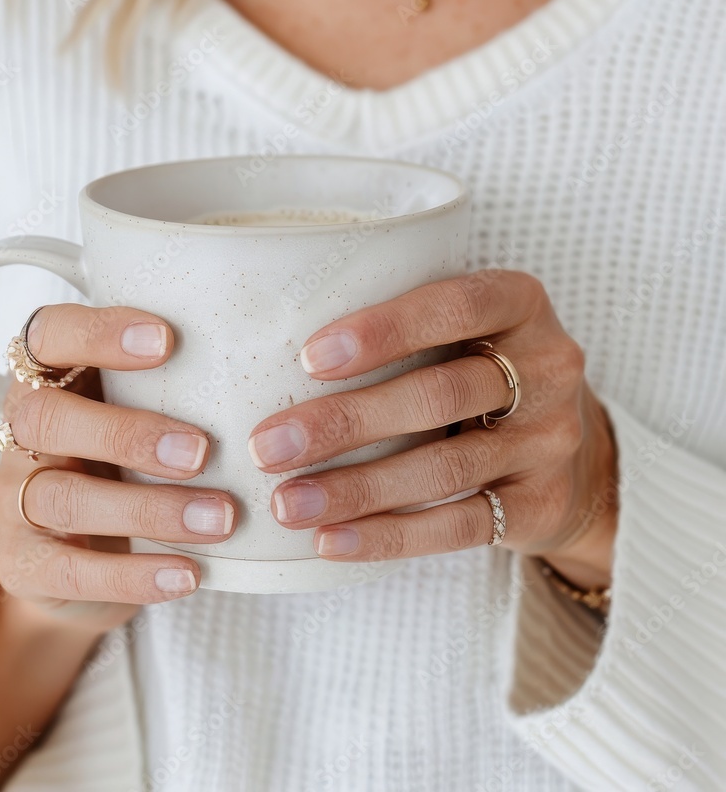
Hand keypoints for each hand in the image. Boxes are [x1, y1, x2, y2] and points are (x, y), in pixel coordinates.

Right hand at [0, 304, 237, 635]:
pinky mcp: (22, 565)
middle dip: (128, 434)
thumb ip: (179, 383)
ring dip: (150, 509)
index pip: (50, 336)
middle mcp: (20, 433)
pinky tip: (189, 573)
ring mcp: (11, 500)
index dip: (99, 334)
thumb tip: (278, 364)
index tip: (168, 341)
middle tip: (203, 452)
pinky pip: (70, 571)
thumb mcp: (146, 411)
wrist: (83, 562)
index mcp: (48, 377)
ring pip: (65, 498)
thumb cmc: (131, 461)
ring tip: (221, 519)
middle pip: (47, 419)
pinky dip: (135, 574)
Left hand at [248, 271, 616, 590]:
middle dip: (346, 423)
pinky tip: (332, 540)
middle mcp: (548, 367)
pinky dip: (390, 535)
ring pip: (445, 468)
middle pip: (439, 394)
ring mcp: (551, 440)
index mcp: (520, 303)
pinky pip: (461, 526)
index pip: (454, 307)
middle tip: (269, 446)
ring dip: (357, 489)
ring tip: (287, 503)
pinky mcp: (542, 504)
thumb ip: (403, 327)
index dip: (383, 331)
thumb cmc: (480, 371)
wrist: (573, 454)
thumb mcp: (464, 330)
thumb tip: (271, 353)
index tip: (309, 359)